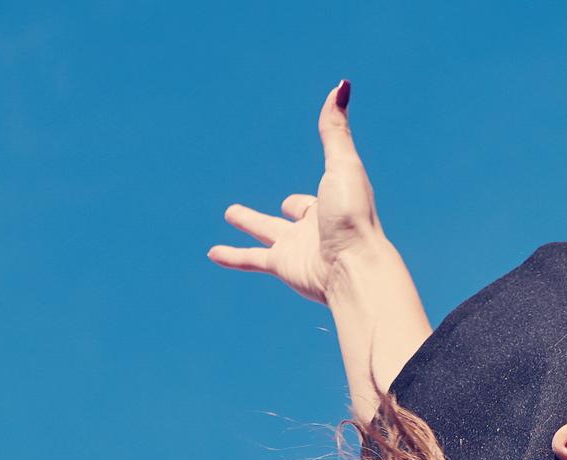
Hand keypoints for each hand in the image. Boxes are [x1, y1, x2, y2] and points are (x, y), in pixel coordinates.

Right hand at [209, 81, 383, 304]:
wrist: (352, 267)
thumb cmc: (353, 215)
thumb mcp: (342, 164)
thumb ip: (334, 129)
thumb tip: (341, 85)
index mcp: (332, 203)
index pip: (316, 198)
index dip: (306, 199)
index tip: (296, 202)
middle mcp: (315, 226)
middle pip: (294, 215)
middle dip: (289, 208)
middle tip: (280, 206)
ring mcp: (297, 247)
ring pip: (266, 234)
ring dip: (248, 224)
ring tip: (229, 214)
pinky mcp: (281, 265)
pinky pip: (250, 258)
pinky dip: (232, 255)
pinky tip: (213, 253)